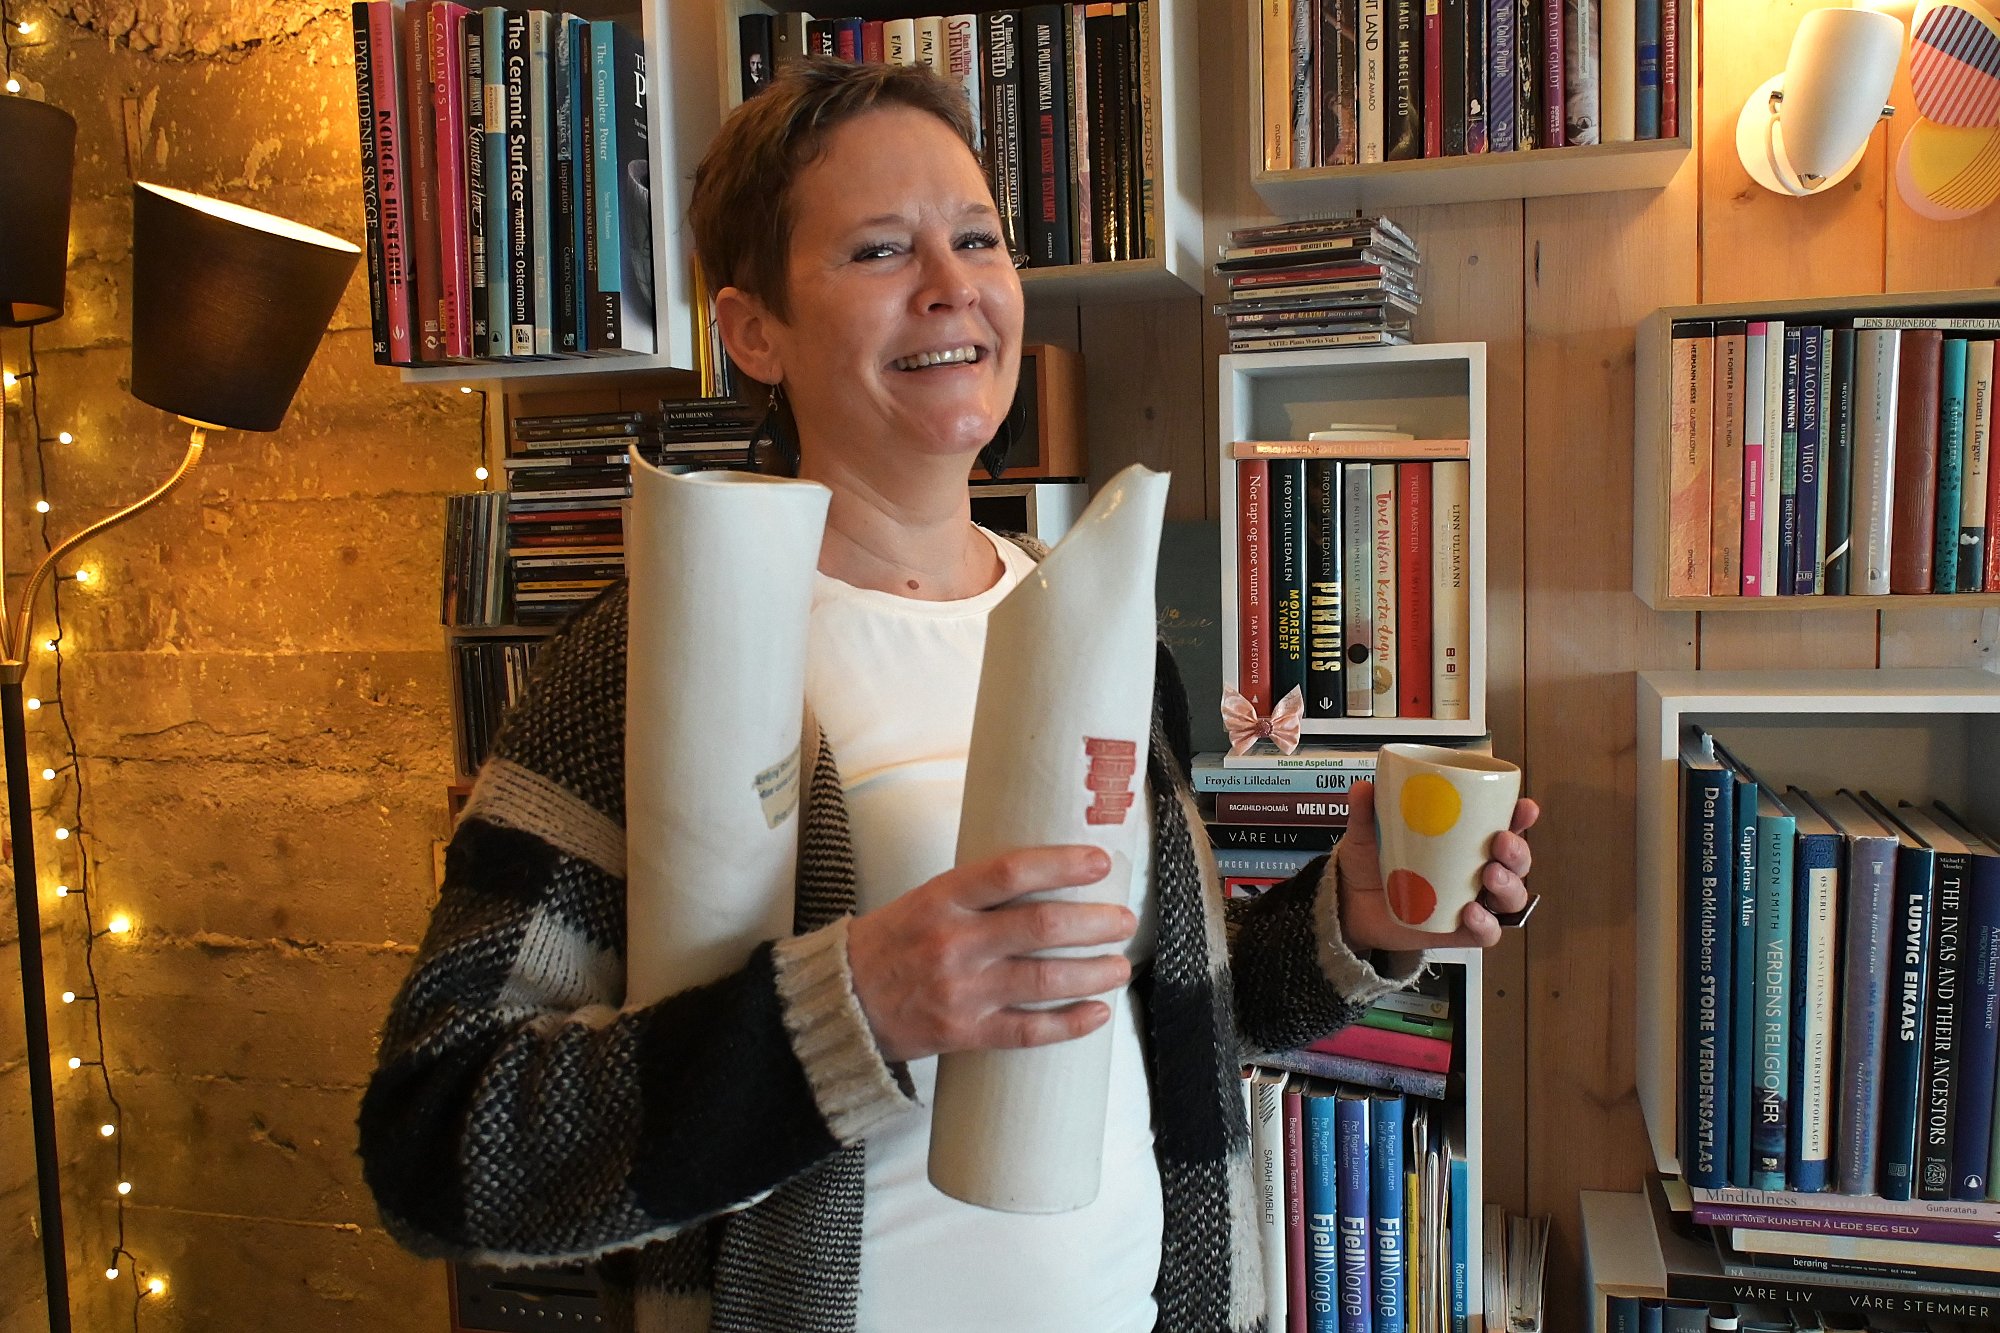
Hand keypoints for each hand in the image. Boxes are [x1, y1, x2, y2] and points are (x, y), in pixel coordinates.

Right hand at [845, 846, 1137, 1064]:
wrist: (841, 1003)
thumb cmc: (890, 944)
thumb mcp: (925, 899)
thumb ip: (979, 893)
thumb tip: (1049, 879)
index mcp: (942, 899)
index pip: (1011, 872)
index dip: (1062, 865)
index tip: (1100, 862)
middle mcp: (954, 942)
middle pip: (1041, 927)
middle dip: (1094, 923)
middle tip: (1124, 921)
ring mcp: (961, 991)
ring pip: (1044, 981)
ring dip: (1093, 972)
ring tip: (1120, 966)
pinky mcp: (964, 1033)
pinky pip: (1029, 1031)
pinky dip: (1070, 1024)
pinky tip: (1097, 1012)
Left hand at [1335, 779, 1538, 953]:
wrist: (1350, 906)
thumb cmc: (1371, 864)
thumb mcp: (1366, 834)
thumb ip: (1365, 810)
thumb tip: (1363, 788)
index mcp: (1464, 839)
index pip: (1505, 825)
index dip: (1521, 817)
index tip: (1524, 807)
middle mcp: (1475, 869)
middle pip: (1516, 861)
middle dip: (1518, 851)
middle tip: (1500, 842)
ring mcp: (1471, 901)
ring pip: (1511, 897)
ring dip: (1509, 885)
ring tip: (1489, 875)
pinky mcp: (1459, 931)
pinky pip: (1487, 933)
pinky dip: (1486, 925)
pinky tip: (1471, 912)